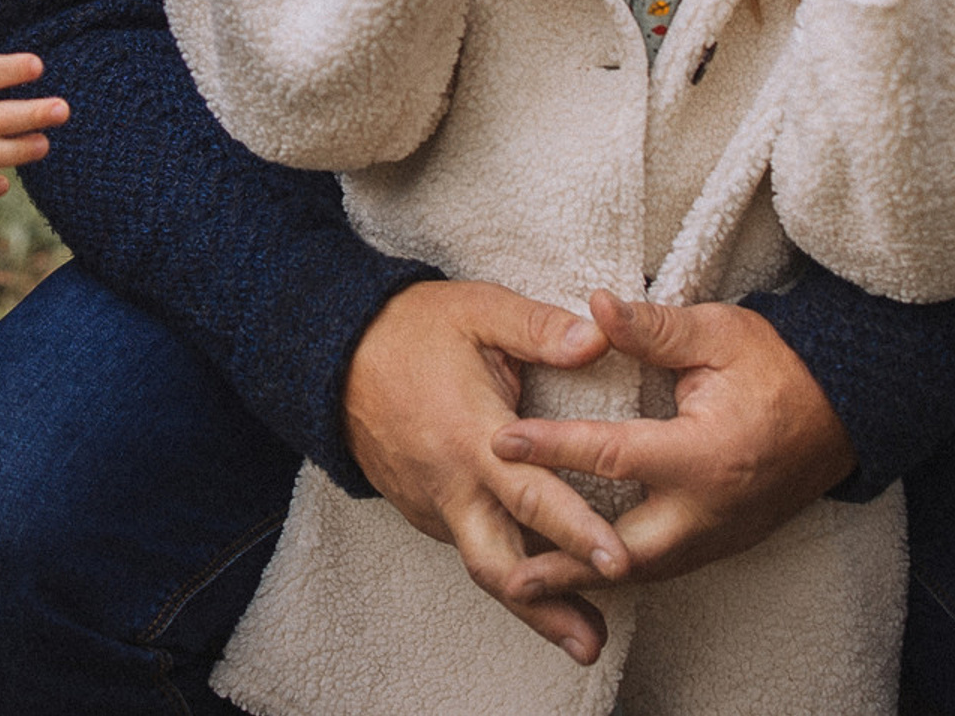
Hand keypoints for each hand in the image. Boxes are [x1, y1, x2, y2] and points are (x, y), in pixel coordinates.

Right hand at [345, 280, 628, 666]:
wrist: (333, 351)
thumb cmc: (413, 328)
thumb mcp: (477, 312)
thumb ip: (539, 328)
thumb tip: (600, 338)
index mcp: (472, 433)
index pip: (531, 493)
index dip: (576, 531)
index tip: (621, 561)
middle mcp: (452, 481)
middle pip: (500, 564)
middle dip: (550, 607)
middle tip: (594, 642)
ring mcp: (433, 502)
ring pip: (485, 565)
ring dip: (533, 605)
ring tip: (584, 637)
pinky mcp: (422, 509)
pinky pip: (467, 543)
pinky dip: (506, 567)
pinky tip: (541, 582)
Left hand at [489, 292, 855, 587]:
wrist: (841, 410)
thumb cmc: (774, 365)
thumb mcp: (717, 332)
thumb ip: (652, 328)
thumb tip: (594, 306)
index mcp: (706, 454)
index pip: (614, 454)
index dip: (553, 448)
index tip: (502, 441)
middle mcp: (711, 509)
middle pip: (627, 548)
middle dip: (567, 563)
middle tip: (509, 573)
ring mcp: (720, 535)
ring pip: (645, 569)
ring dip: (588, 578)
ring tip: (528, 586)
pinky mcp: (723, 543)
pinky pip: (665, 567)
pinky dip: (621, 572)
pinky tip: (582, 570)